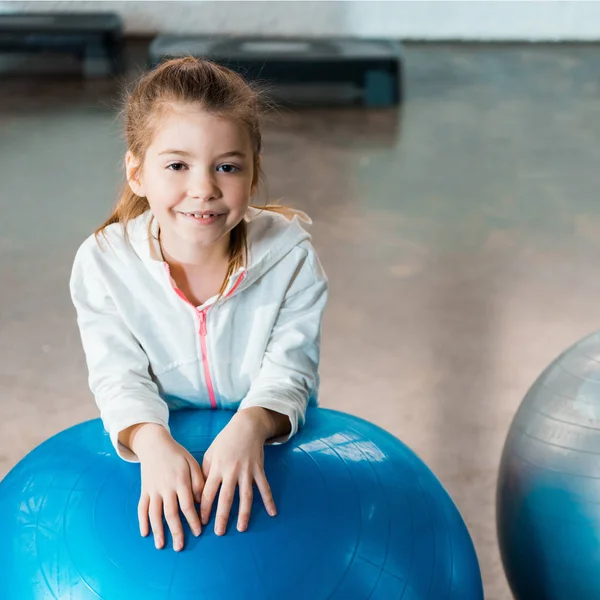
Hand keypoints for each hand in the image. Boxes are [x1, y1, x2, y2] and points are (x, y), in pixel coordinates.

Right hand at [129, 423, 204, 550]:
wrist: (154, 444)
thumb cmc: (177, 454)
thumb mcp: (192, 462)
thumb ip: (198, 481)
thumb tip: (200, 501)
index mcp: (180, 481)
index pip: (187, 505)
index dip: (193, 520)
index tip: (198, 532)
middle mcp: (166, 488)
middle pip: (171, 514)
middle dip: (176, 531)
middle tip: (180, 547)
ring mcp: (153, 490)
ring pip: (154, 514)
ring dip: (158, 531)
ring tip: (161, 545)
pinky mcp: (144, 490)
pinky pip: (141, 508)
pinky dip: (142, 521)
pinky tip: (145, 533)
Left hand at [200, 408, 281, 534]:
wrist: (247, 426)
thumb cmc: (225, 441)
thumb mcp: (210, 453)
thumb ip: (205, 472)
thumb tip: (200, 494)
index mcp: (217, 468)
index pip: (209, 492)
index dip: (205, 508)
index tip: (202, 522)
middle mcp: (232, 471)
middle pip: (226, 498)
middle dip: (223, 516)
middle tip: (220, 532)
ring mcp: (247, 471)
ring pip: (246, 496)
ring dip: (244, 513)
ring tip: (242, 528)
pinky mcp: (259, 469)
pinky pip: (264, 487)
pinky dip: (269, 500)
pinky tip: (273, 513)